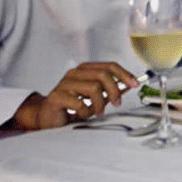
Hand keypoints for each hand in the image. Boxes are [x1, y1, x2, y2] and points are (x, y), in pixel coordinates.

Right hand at [10, 62, 139, 129]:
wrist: (48, 116)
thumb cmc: (71, 105)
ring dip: (99, 104)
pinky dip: (85, 112)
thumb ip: (110, 89)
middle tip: (117, 103)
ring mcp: (64, 83)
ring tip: (97, 112)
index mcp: (85, 69)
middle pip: (103, 75)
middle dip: (115, 90)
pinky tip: (81, 114)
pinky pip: (80, 103)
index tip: (134, 84)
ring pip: (94, 88)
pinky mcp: (57, 96)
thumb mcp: (95, 96)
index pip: (109, 66)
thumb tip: (129, 84)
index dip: (124, 74)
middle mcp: (75, 73)